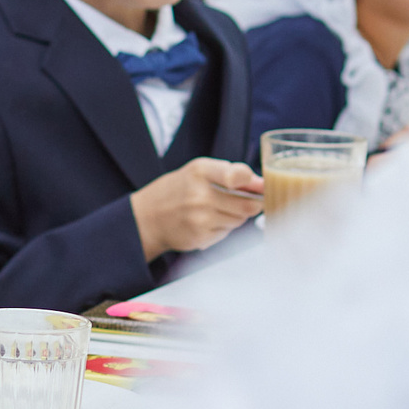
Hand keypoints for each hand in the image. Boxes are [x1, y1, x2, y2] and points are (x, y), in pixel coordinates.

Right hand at [130, 158, 262, 260]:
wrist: (147, 218)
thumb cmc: (178, 191)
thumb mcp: (198, 171)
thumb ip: (230, 173)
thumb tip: (262, 184)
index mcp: (200, 171)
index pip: (238, 176)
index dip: (254, 183)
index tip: (260, 185)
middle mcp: (199, 195)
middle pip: (248, 205)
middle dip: (253, 204)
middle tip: (248, 201)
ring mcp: (199, 219)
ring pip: (240, 221)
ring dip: (238, 216)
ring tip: (220, 210)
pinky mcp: (200, 237)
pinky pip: (227, 233)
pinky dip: (224, 228)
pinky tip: (209, 222)